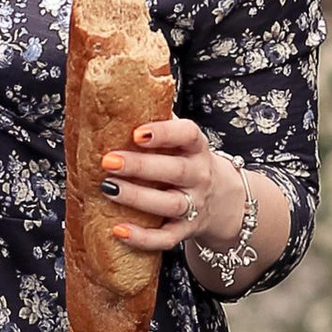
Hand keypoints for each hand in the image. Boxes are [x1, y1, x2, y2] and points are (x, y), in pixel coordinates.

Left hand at [99, 116, 248, 260]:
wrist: (224, 200)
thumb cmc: (187, 161)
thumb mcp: (183, 141)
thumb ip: (160, 122)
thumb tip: (124, 93)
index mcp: (196, 148)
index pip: (188, 135)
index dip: (164, 132)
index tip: (137, 132)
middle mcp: (199, 175)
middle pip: (174, 171)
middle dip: (141, 166)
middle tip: (108, 161)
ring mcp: (195, 205)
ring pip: (169, 204)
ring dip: (138, 197)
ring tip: (108, 189)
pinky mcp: (186, 230)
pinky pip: (166, 238)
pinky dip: (143, 237)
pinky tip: (118, 230)